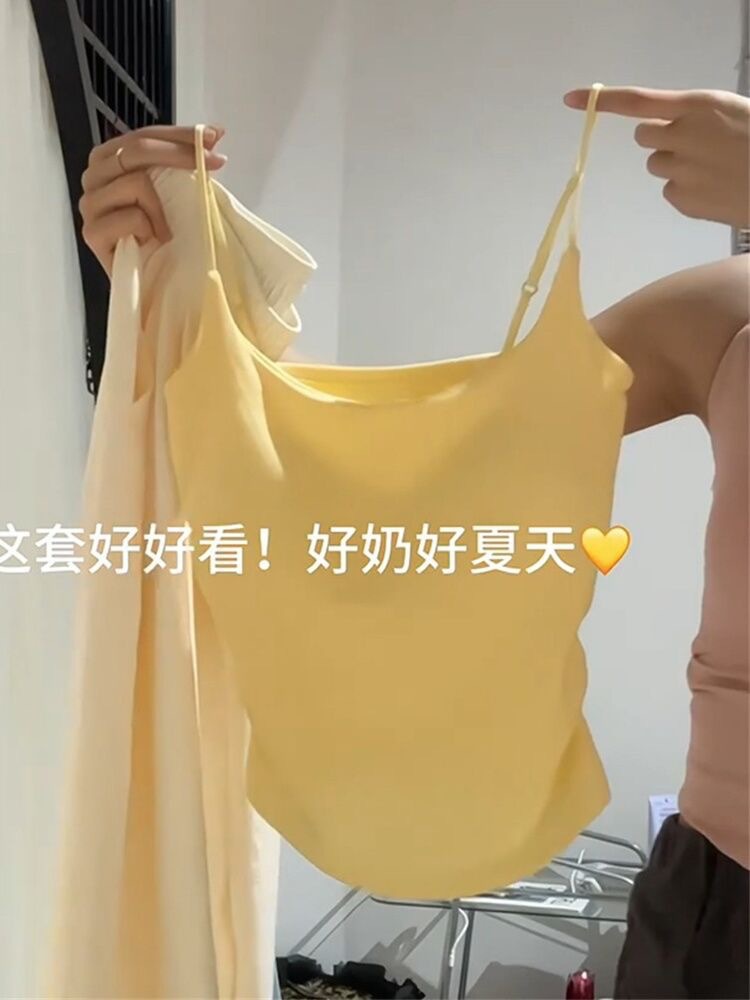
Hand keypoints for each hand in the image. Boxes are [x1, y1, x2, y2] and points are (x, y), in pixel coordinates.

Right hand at [79, 124, 227, 274]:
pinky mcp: (92, 233)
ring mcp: (90, 204)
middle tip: (213, 164)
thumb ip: (184, 163)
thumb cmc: (161, 236)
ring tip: (168, 229)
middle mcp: (94, 176)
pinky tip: (154, 241)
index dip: (180, 134)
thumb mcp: (173, 192)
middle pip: (136, 149)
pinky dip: (151, 228)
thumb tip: (214, 134)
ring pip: (135, 183)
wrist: (149, 282)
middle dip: (180, 154)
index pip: (143, 135)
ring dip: (163, 207)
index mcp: (109, 158)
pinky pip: (131, 217)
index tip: (215, 137)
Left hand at [564, 86, 749, 227]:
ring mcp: (680, 171)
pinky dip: (686, 191)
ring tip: (714, 168)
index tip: (571, 99)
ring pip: (658, 165)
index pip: (638, 101)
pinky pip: (670, 192)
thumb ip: (695, 118)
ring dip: (676, 164)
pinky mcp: (683, 200)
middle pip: (645, 137)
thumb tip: (663, 128)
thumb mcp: (733, 114)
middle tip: (693, 145)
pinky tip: (715, 188)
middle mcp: (682, 136)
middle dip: (661, 139)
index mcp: (697, 106)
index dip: (602, 101)